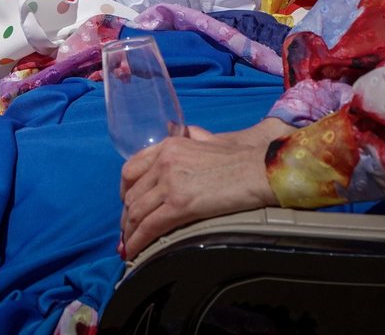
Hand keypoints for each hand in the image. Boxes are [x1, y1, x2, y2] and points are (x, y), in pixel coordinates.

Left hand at [118, 117, 290, 258]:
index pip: (131, 169)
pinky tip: (136, 252)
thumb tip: (185, 132)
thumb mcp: (209, 141)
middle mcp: (164, 161)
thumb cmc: (241, 160)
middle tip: (127, 232)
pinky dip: (138, 241)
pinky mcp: (180, 204)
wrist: (260, 171)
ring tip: (130, 246)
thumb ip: (192, 138)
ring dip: (129, 233)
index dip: (125, 191)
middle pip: (131, 194)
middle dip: (126, 217)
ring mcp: (170, 182)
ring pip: (136, 212)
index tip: (126, 205)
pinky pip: (149, 226)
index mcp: (168, 146)